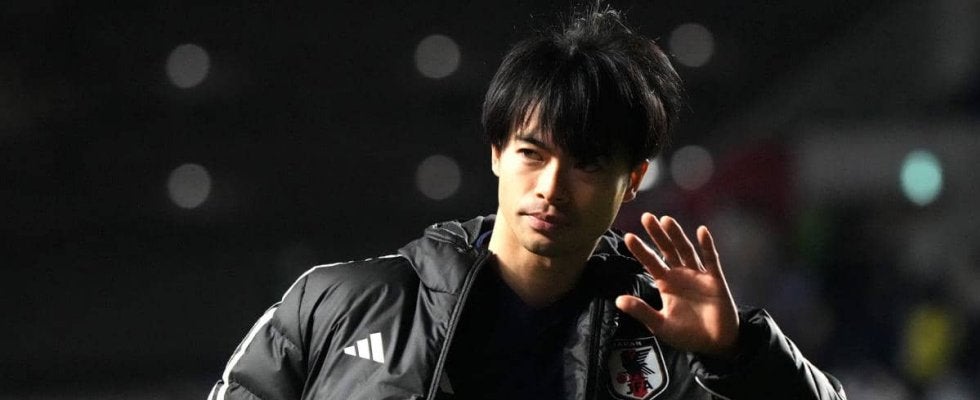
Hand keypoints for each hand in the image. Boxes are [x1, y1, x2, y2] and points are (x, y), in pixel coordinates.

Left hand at [615, 213, 739, 358]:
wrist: (715, 344)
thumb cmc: (687, 334)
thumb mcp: (660, 324)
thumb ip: (641, 311)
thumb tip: (618, 300)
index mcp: (665, 284)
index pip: (650, 262)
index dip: (641, 250)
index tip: (628, 236)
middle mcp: (680, 275)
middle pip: (667, 250)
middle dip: (657, 234)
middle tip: (646, 217)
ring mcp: (698, 275)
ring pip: (686, 250)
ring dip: (677, 235)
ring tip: (667, 220)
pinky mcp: (715, 280)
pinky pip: (710, 259)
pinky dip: (707, 245)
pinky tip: (702, 231)